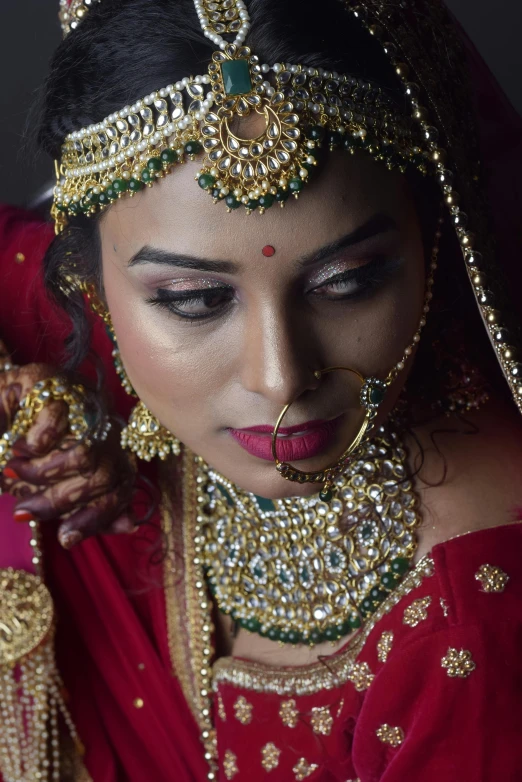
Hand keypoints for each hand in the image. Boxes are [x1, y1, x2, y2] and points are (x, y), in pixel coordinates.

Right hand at [0, 364, 136, 547]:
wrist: (12, 397)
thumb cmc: (39, 446)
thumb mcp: (61, 481)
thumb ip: (93, 508)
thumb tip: (129, 526)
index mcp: (114, 452)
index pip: (120, 490)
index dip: (96, 518)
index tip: (65, 538)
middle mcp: (107, 427)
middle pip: (102, 477)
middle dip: (58, 500)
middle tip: (23, 509)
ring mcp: (85, 403)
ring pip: (82, 454)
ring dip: (42, 472)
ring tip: (16, 472)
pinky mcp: (58, 385)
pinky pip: (55, 425)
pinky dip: (33, 444)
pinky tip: (19, 447)